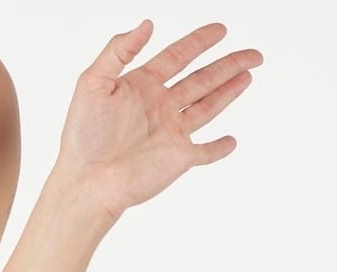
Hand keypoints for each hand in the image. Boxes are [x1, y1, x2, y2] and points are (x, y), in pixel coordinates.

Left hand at [59, 21, 261, 217]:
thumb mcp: (93, 81)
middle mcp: (160, 106)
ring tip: (248, 76)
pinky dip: (219, 148)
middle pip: (202, 78)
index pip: (178, 56)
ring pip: (208, 106)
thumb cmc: (82, 136)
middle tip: (253, 54)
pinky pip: (205, 152)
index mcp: (142, 85)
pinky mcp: (178, 159)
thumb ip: (118, 50)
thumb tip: (147, 24)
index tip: (220, 30)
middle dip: (228, 64)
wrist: (87, 181)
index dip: (199, 41)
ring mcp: (171, 133)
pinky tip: (232, 141)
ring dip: (229, 92)